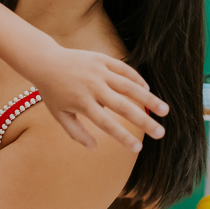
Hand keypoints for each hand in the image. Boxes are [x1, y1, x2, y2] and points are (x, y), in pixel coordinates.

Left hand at [31, 47, 169, 150]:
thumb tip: (94, 148)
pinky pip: (123, 69)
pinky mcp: (101, 59)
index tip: (138, 149)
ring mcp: (98, 72)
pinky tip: (147, 90)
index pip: (107, 124)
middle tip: (161, 133)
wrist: (45, 61)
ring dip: (148, 99)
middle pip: (123, 107)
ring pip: (128, 86)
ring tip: (164, 111)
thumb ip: (76, 133)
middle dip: (144, 121)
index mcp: (82, 103)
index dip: (123, 137)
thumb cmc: (52, 92)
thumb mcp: (59, 114)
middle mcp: (93, 87)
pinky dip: (136, 79)